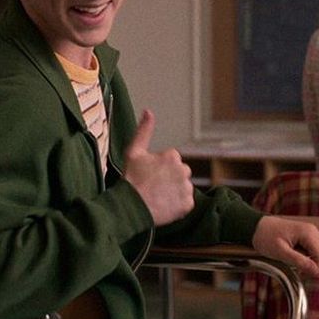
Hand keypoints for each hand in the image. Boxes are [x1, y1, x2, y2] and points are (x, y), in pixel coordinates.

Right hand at [123, 110, 193, 225]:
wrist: (131, 206)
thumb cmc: (131, 179)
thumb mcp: (133, 151)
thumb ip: (144, 130)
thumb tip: (148, 111)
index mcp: (172, 156)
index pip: (171, 160)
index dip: (159, 168)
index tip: (149, 175)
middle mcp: (183, 170)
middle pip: (180, 173)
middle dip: (171, 178)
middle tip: (154, 186)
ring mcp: (186, 188)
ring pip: (184, 187)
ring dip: (175, 191)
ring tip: (159, 197)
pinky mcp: (188, 204)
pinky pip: (186, 202)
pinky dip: (178, 205)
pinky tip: (165, 205)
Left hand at [252, 215, 318, 275]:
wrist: (256, 227)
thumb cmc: (265, 237)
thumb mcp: (279, 252)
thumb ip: (298, 261)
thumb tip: (315, 270)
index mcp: (307, 233)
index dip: (313, 267)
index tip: (300, 271)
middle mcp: (313, 230)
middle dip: (317, 264)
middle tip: (300, 267)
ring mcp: (312, 231)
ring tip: (306, 263)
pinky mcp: (309, 234)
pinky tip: (310, 258)